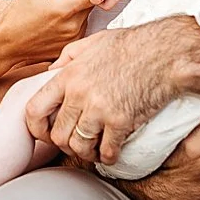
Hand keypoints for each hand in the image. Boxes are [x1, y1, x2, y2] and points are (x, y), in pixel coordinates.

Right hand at [0, 0, 93, 70]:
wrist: (8, 42)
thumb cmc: (18, 14)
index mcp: (65, 9)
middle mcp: (74, 26)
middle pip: (90, 3)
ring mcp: (73, 38)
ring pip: (85, 15)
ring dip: (75, 9)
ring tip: (53, 11)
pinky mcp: (71, 46)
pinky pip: (79, 27)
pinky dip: (71, 21)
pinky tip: (54, 22)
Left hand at [24, 21, 182, 162]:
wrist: (164, 52)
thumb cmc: (131, 45)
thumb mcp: (92, 42)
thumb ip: (68, 57)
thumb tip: (51, 71)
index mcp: (69, 75)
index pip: (35, 109)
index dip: (36, 128)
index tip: (46, 133)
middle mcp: (79, 94)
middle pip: (57, 135)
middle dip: (65, 144)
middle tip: (77, 142)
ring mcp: (99, 109)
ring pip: (79, 147)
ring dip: (86, 153)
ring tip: (95, 148)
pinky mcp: (120, 122)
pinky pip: (106, 152)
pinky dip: (108, 156)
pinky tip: (113, 150)